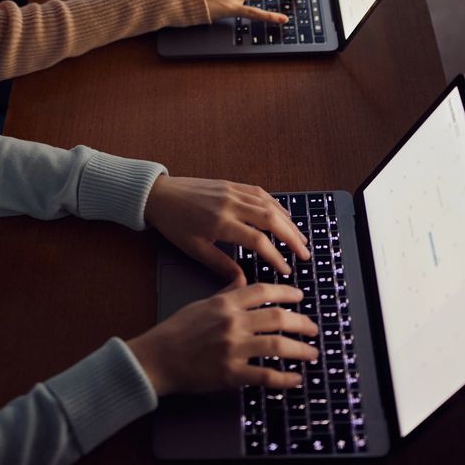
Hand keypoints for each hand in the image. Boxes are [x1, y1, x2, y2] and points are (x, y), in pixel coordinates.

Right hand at [127, 281, 318, 395]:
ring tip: (312, 353)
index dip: (286, 291)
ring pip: (276, 345)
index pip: (263, 291)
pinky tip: (296, 379)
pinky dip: (284, 378)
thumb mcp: (201, 303)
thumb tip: (243, 280)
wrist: (158, 358)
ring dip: (299, 350)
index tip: (300, 295)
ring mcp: (233, 349)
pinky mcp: (231, 374)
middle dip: (301, 322)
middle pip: (277, 317)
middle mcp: (232, 323)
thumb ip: (226, 293)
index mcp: (225, 303)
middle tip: (313, 327)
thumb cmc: (176, 331)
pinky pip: (265, 375)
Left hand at [145, 175, 311, 282]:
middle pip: (271, 220)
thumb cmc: (173, 224)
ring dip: (288, 221)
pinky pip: (259, 192)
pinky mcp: (230, 184)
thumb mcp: (194, 250)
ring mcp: (232, 191)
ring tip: (300, 237)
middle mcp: (231, 204)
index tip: (287, 270)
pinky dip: (275, 204)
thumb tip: (243, 281)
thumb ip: (221, 264)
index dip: (276, 256)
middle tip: (305, 253)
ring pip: (269, 204)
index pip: (258, 241)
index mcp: (221, 223)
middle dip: (291, 237)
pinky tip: (283, 215)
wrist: (158, 194)